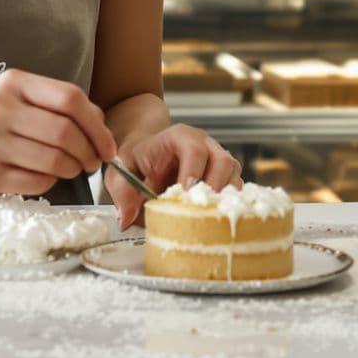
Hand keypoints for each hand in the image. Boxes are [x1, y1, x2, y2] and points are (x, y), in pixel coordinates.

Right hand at [0, 69, 116, 196]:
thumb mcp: (20, 95)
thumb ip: (59, 104)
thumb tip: (101, 126)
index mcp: (13, 83)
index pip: (70, 99)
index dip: (97, 125)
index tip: (107, 144)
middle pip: (65, 133)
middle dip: (89, 152)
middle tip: (93, 161)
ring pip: (54, 162)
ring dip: (73, 169)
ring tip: (72, 168)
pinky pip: (37, 183)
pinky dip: (51, 182)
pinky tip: (46, 175)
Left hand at [104, 124, 240, 229]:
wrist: (149, 154)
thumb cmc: (138, 159)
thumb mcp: (121, 170)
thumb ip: (122, 191)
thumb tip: (127, 219)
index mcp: (181, 137)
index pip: (195, 150)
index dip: (193, 172)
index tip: (184, 195)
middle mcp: (206, 145)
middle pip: (223, 162)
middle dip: (213, 189)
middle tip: (197, 212)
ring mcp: (219, 161)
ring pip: (234, 178)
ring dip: (223, 201)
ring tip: (205, 219)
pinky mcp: (226, 179)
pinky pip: (236, 192)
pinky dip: (227, 207)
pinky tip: (212, 220)